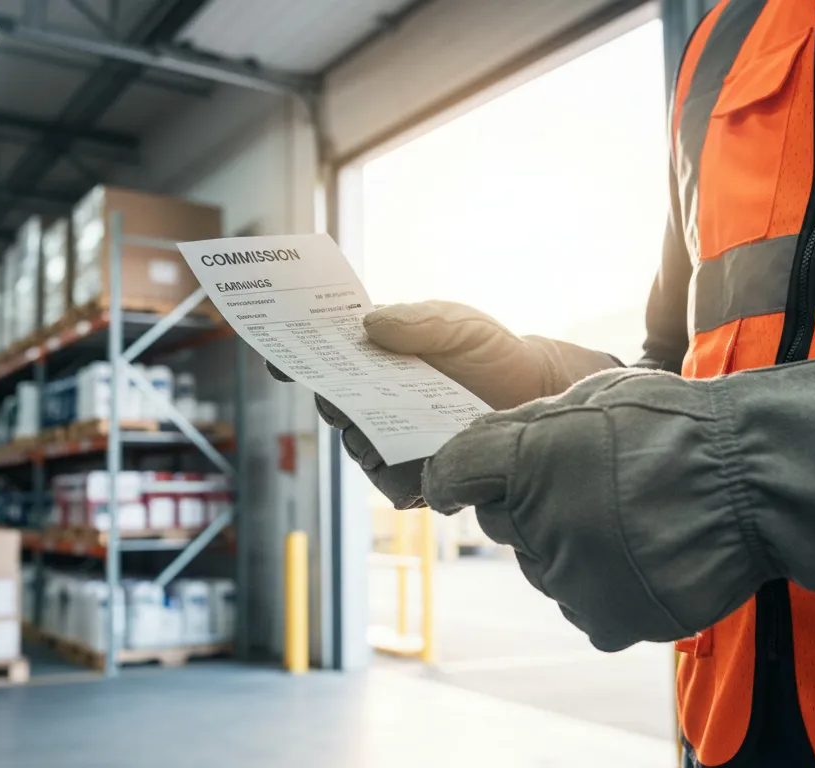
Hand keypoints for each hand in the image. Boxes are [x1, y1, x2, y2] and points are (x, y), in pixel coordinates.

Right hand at [270, 301, 618, 508]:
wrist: (538, 394)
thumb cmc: (492, 352)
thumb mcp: (459, 325)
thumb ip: (419, 322)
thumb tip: (367, 324)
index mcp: (372, 359)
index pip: (321, 359)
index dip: (292, 358)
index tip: (276, 356)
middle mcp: (373, 403)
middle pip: (333, 407)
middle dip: (334, 399)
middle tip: (342, 390)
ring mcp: (392, 443)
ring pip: (358, 448)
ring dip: (369, 438)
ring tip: (392, 424)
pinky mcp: (418, 478)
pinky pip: (395, 484)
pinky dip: (404, 474)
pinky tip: (427, 459)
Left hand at [422, 368, 778, 650]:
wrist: (756, 481)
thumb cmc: (678, 427)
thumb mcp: (595, 394)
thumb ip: (528, 423)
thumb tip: (484, 446)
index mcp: (524, 461)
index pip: (453, 476)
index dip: (449, 479)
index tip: (451, 486)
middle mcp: (536, 525)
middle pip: (504, 524)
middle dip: (529, 505)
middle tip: (587, 484)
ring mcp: (570, 579)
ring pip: (544, 566)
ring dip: (568, 547)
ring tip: (630, 518)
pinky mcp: (604, 620)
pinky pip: (583, 603)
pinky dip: (604, 585)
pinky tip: (643, 554)